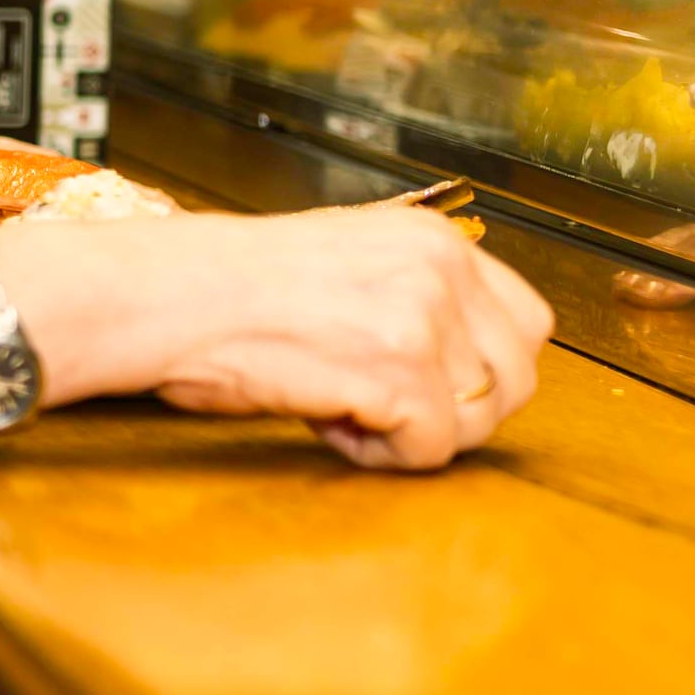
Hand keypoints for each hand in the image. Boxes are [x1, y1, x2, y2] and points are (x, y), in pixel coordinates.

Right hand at [0, 200, 555, 471]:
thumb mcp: (342, 255)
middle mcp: (441, 272)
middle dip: (461, 411)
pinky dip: (382, 454)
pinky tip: (331, 423)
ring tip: (347, 410)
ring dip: (415, 433)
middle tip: (387, 407)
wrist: (167, 296)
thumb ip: (409, 288)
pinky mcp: (398, 374)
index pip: (527, 322)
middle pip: (518, 378)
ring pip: (479, 421)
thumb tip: (457, 353)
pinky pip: (432, 449)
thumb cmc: (227, 285)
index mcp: (433, 239)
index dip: (483, 368)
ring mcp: (423, 322)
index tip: (428, 382)